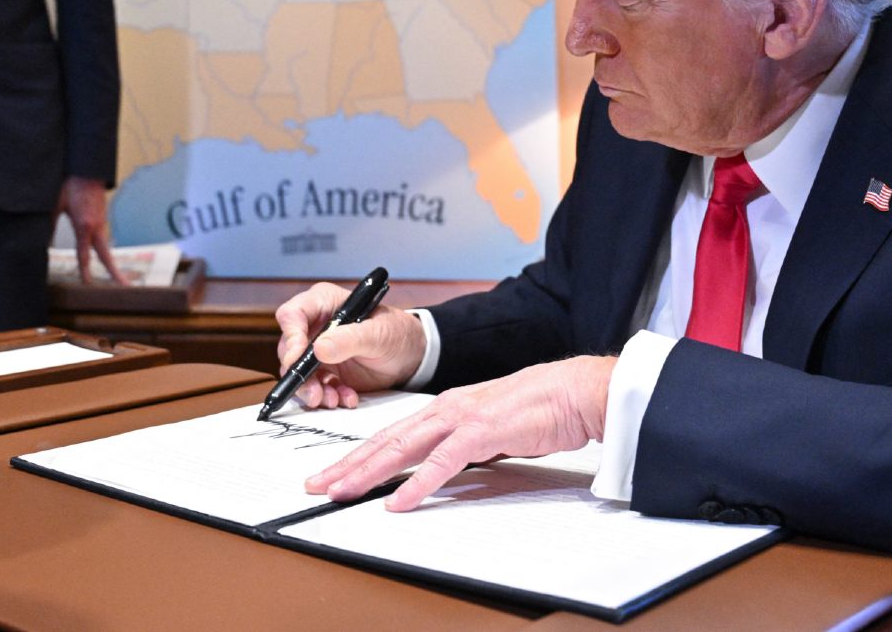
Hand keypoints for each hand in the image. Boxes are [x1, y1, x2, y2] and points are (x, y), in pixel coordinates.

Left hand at [55, 176, 123, 284]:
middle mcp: (97, 226)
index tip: (87, 284)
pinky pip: (103, 238)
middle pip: (107, 254)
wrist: (88, 169)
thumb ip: (49, 225)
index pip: (85, 254)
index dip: (85, 270)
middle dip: (115, 272)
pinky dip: (103, 250)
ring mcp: (102, 222)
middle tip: (125, 286)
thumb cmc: (71, 184)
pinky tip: (101, 255)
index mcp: (84, 225)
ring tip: (116, 277)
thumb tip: (40, 242)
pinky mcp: (102, 218)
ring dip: (110, 262)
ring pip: (105, 246)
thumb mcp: (55, 204)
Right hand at [274, 283, 427, 408]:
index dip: (291, 336)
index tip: (298, 359)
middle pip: (289, 348)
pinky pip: (316, 387)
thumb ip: (350, 339)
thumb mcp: (378, 334)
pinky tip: (347, 399)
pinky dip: (328, 396)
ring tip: (333, 400)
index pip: (292, 315)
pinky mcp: (325, 371)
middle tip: (315, 393)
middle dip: (300, 374)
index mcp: (324, 303)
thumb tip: (319, 348)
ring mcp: (318, 350)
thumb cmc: (396, 333)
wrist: (411, 356)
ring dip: (313, 390)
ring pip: (299, 372)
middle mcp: (315, 326)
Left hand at [305, 355, 614, 510]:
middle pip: (387, 440)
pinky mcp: (482, 432)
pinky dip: (417, 484)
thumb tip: (441, 469)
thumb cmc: (540, 408)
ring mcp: (462, 418)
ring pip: (403, 448)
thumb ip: (462, 446)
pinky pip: (442, 463)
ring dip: (369, 472)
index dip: (359, 454)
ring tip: (340, 491)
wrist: (574, 390)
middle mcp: (446, 409)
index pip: (393, 434)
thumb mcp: (489, 429)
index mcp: (447, 407)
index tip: (334, 472)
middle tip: (317, 485)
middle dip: (348, 464)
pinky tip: (397, 501)